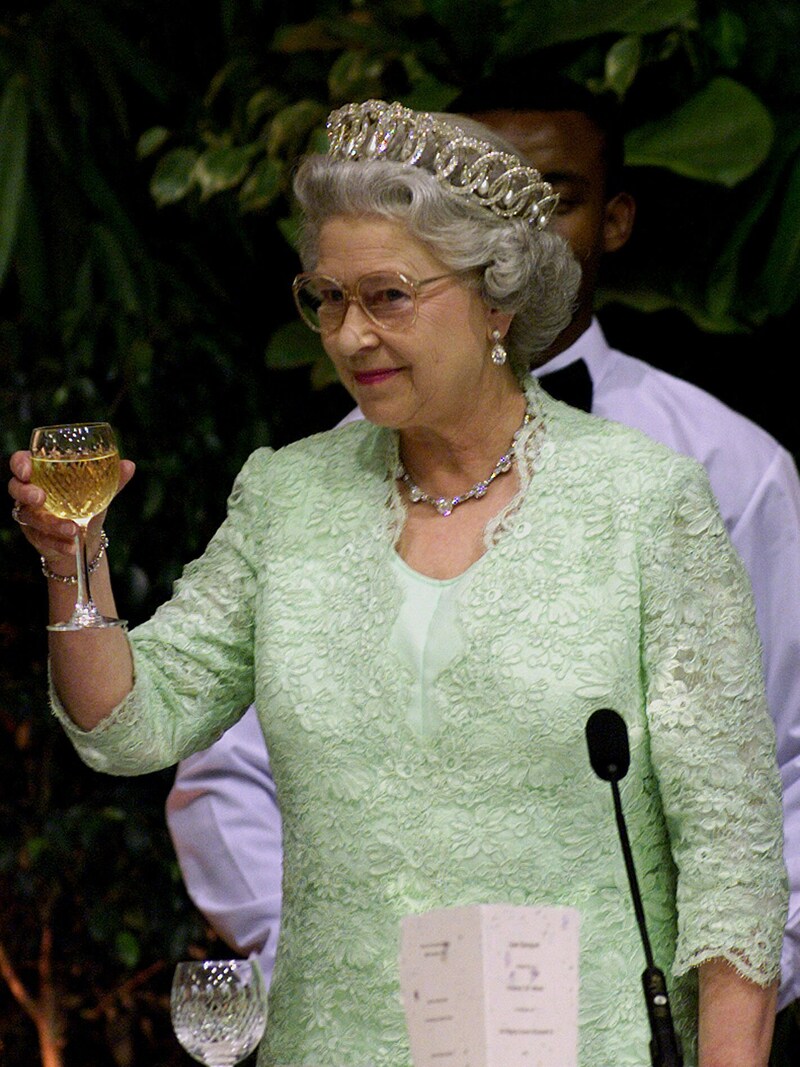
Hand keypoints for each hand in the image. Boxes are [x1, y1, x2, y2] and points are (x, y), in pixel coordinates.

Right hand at [8, 449, 135, 570]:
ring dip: (51, 523)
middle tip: (41, 498)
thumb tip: (129, 465)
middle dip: (26, 492)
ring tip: (72, 529)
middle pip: (15, 488)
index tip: (27, 470)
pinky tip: (72, 545)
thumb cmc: (87, 505)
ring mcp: (29, 514)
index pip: (22, 462)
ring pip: (31, 517)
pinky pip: (42, 538)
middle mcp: (30, 492)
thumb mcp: (100, 492)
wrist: (85, 538)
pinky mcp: (34, 535)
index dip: (20, 464)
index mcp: (42, 473)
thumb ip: (113, 479)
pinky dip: (58, 542)